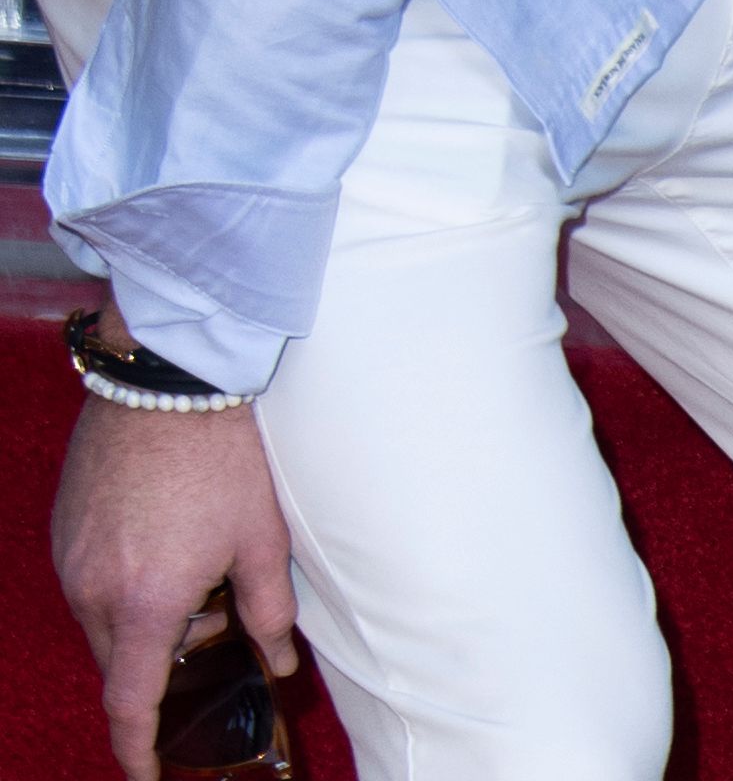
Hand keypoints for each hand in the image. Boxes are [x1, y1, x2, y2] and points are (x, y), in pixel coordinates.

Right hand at [53, 317, 296, 780]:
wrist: (169, 379)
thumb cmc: (224, 457)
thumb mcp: (262, 538)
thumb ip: (270, 610)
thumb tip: (279, 663)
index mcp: (145, 603)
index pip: (130, 700)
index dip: (137, 745)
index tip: (148, 771)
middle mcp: (93, 590)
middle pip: (121, 657)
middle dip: (165, 655)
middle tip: (217, 611)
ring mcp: (71, 558)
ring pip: (105, 619)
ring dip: (148, 614)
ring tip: (201, 560)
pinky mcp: (64, 529)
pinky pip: (91, 580)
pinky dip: (127, 582)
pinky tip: (170, 535)